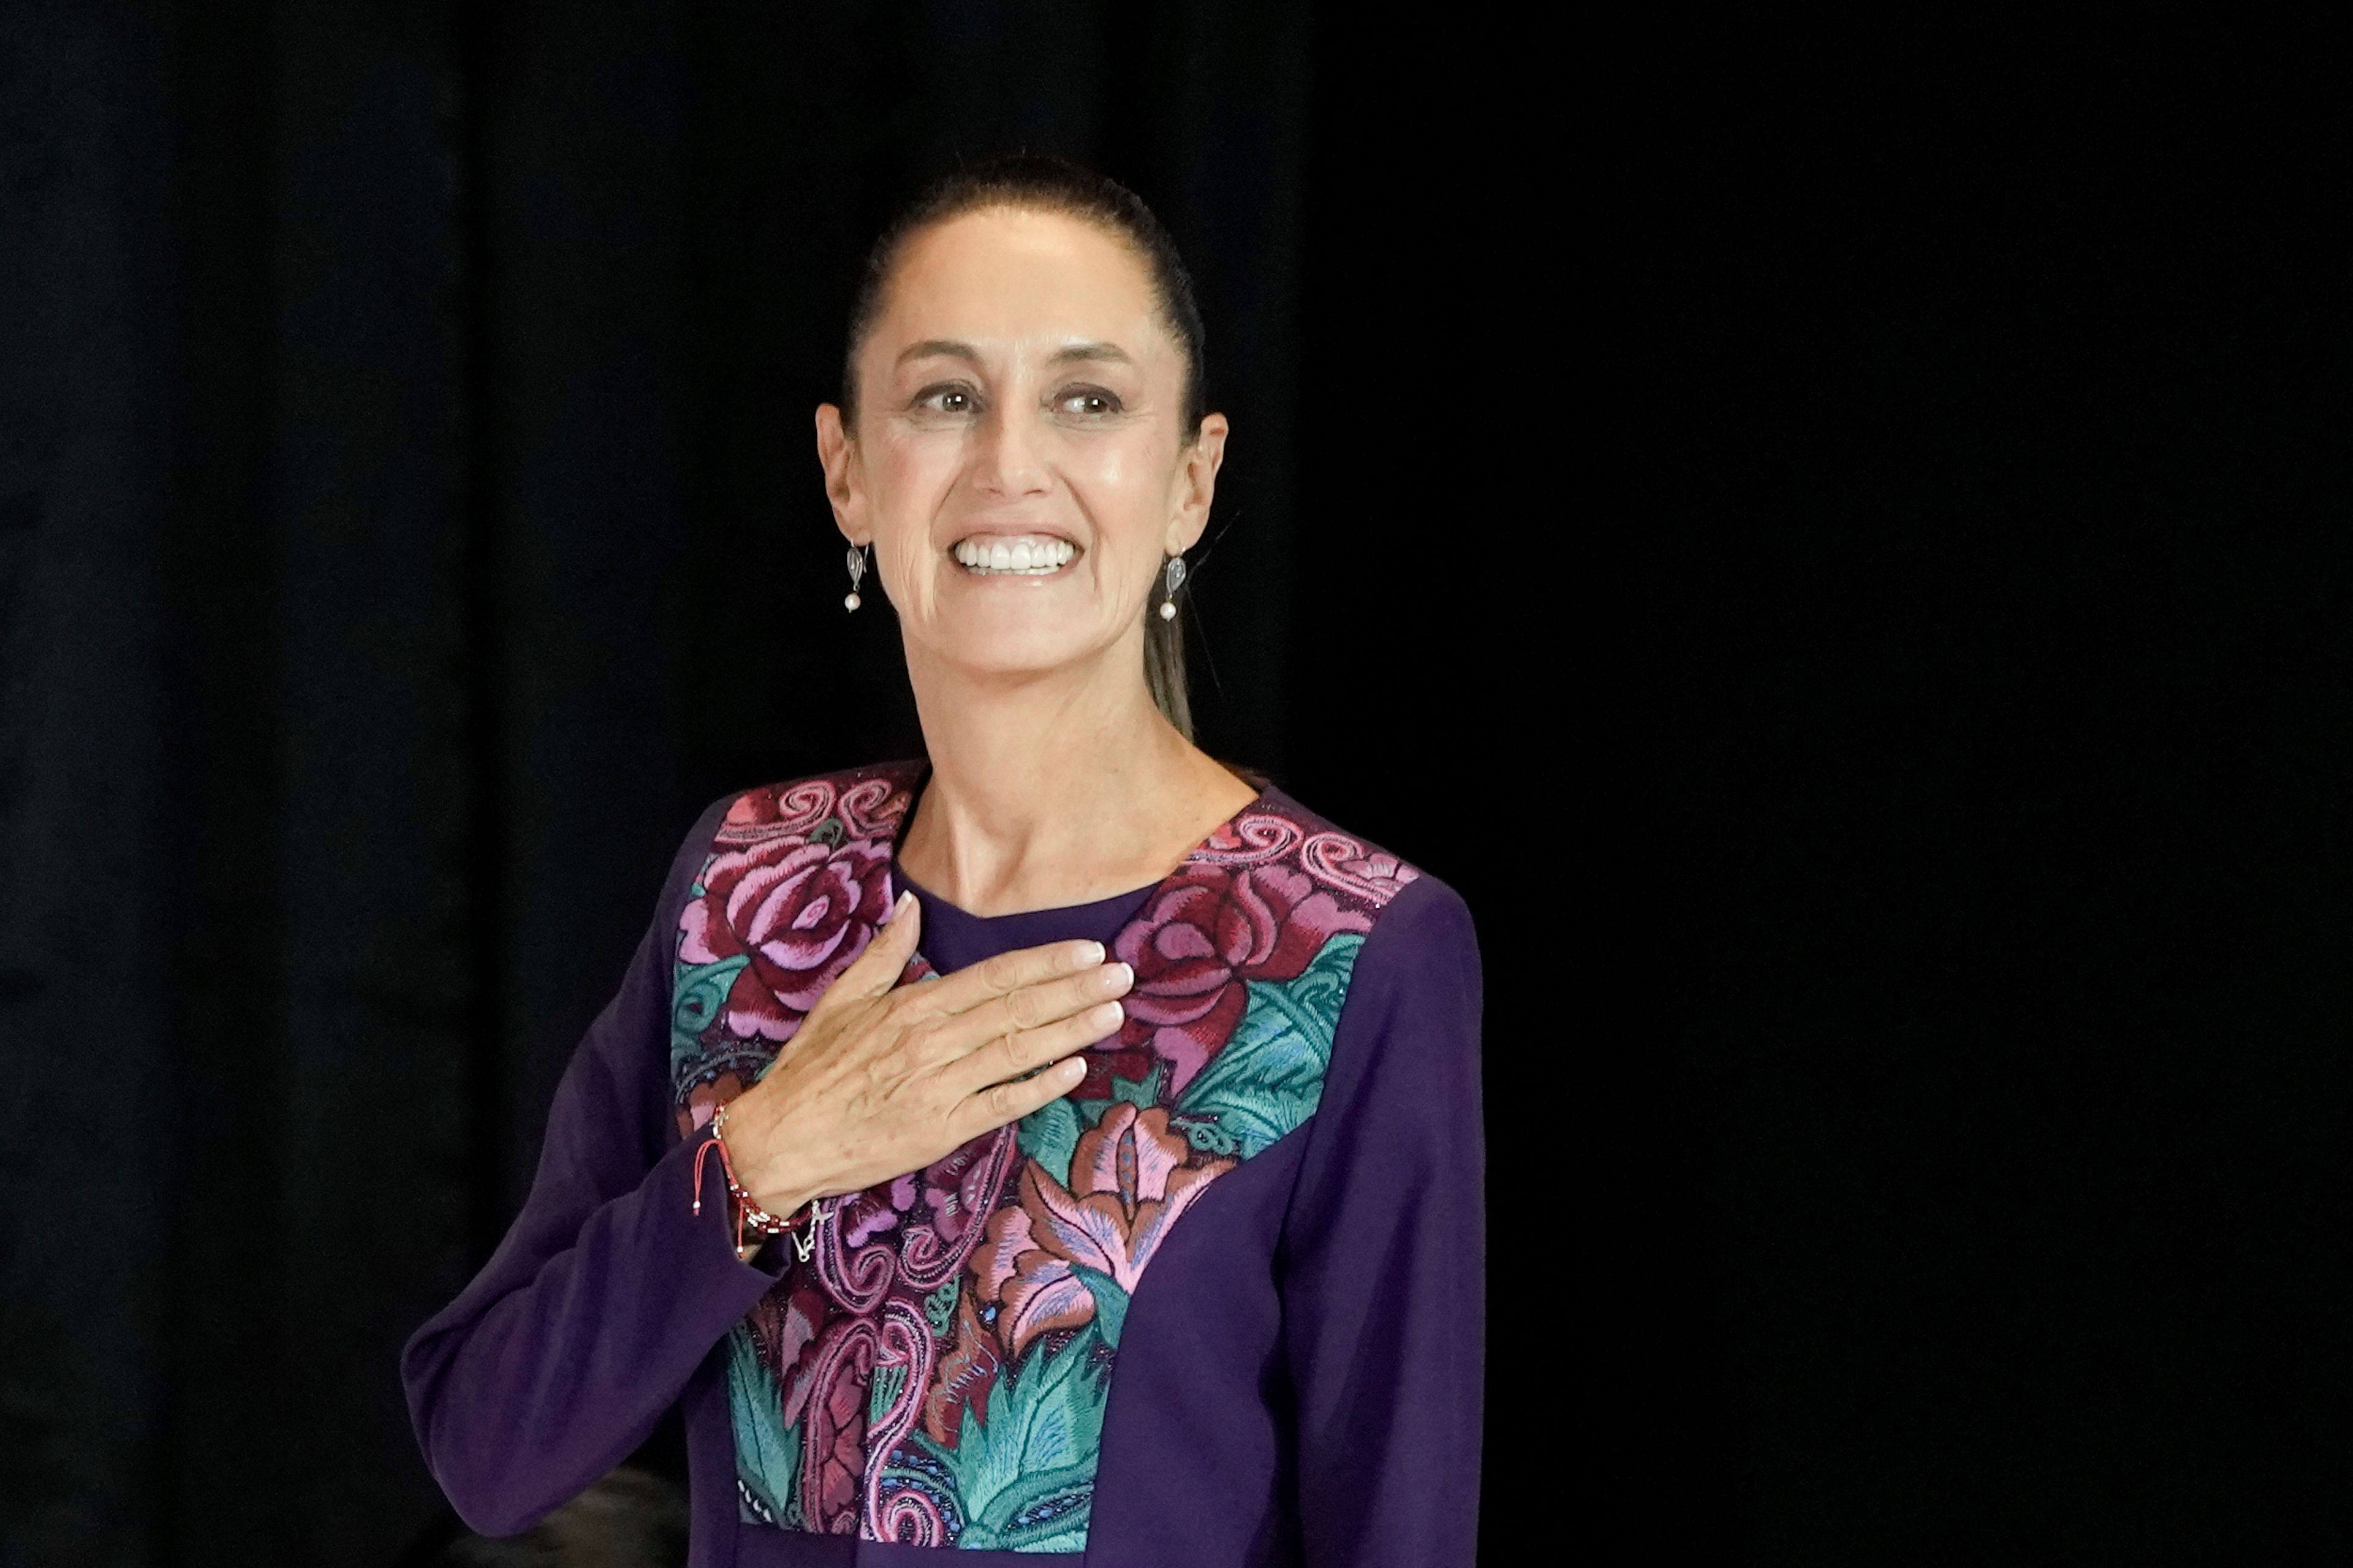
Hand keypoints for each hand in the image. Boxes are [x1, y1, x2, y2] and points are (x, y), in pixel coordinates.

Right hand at [719, 892, 1131, 1218]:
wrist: (781, 1140)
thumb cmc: (811, 1070)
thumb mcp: (841, 1001)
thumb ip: (884, 954)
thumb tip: (910, 905)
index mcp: (912, 1007)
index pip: (994, 976)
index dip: (1046, 962)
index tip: (1088, 949)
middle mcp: (932, 1042)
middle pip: (1017, 1009)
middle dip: (1075, 990)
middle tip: (1122, 974)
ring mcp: (940, 1088)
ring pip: (1018, 1051)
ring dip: (1072, 1030)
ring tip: (1113, 1012)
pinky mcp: (942, 1130)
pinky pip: (1001, 1104)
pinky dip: (1040, 1086)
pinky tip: (1075, 1069)